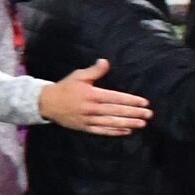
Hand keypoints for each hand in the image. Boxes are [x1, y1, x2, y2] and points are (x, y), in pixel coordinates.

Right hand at [35, 58, 150, 136]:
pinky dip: (115, 132)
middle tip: (148, 115)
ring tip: (142, 124)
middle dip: (134, 113)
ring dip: (128, 123)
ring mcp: (88, 119)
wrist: (46, 103)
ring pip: (111, 123)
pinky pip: (102, 131)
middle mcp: (91, 108)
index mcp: (91, 95)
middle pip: (116, 111)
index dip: (131, 101)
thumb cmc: (65, 88)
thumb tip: (105, 62)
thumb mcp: (78, 76)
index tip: (144, 102)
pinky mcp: (84, 128)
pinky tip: (126, 131)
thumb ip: (94, 71)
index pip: (116, 98)